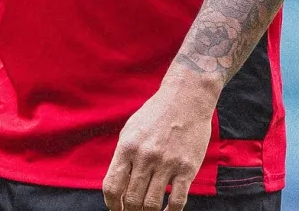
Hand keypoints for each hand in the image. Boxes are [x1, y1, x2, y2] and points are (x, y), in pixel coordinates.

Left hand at [102, 77, 216, 210]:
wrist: (186, 98)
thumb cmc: (156, 114)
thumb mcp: (131, 130)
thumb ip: (123, 157)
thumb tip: (117, 185)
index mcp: (127, 147)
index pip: (112, 186)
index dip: (111, 204)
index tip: (116, 209)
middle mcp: (145, 157)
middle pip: (131, 199)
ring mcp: (167, 163)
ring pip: (152, 204)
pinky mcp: (187, 169)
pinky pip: (177, 201)